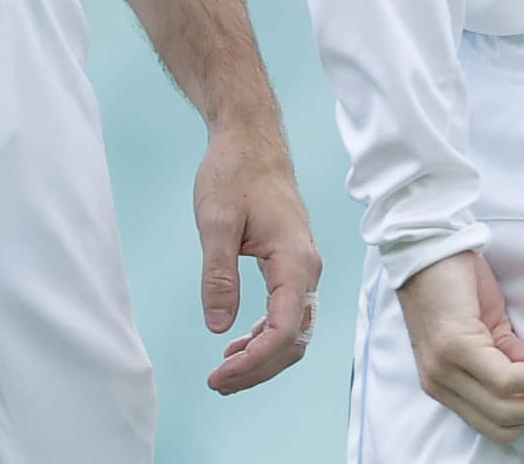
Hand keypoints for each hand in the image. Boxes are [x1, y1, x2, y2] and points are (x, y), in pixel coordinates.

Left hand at [191, 118, 322, 394]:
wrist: (252, 140)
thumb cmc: (235, 172)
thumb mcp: (217, 223)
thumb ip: (219, 276)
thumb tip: (219, 328)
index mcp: (295, 260)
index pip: (283, 330)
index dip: (253, 362)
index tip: (218, 376)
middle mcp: (307, 268)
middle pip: (295, 339)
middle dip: (258, 369)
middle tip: (216, 384)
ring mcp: (303, 266)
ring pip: (294, 330)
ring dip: (263, 357)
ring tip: (224, 373)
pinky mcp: (292, 263)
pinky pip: (288, 313)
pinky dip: (266, 336)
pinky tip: (238, 343)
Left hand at [400, 249, 523, 444]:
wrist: (428, 246)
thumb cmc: (453, 280)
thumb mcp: (484, 325)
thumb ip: (503, 353)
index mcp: (444, 383)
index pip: (491, 424)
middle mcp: (439, 384)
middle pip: (501, 423)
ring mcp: (444, 369)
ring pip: (505, 406)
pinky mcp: (455, 348)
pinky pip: (505, 378)